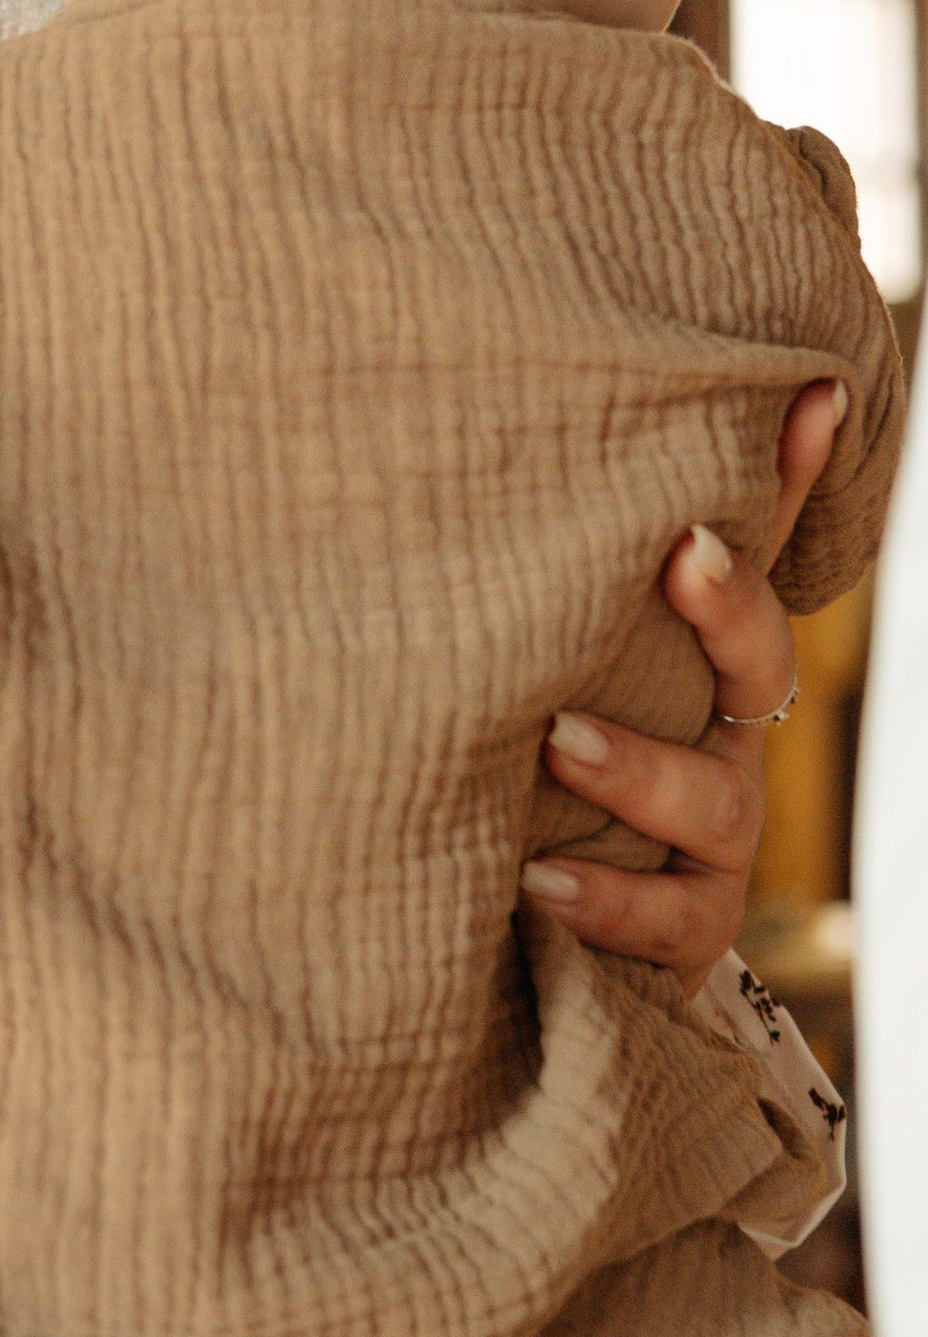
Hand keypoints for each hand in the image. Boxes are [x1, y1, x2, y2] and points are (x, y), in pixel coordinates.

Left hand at [519, 375, 843, 995]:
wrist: (553, 927)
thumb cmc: (551, 763)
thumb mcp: (557, 661)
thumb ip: (559, 563)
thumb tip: (582, 417)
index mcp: (704, 669)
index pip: (752, 561)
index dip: (787, 487)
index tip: (798, 405)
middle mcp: (725, 744)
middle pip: (757, 668)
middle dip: (728, 610)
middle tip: (684, 550)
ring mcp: (715, 844)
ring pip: (715, 801)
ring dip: (639, 764)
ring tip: (554, 737)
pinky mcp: (684, 931)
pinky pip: (665, 920)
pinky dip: (606, 899)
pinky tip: (539, 877)